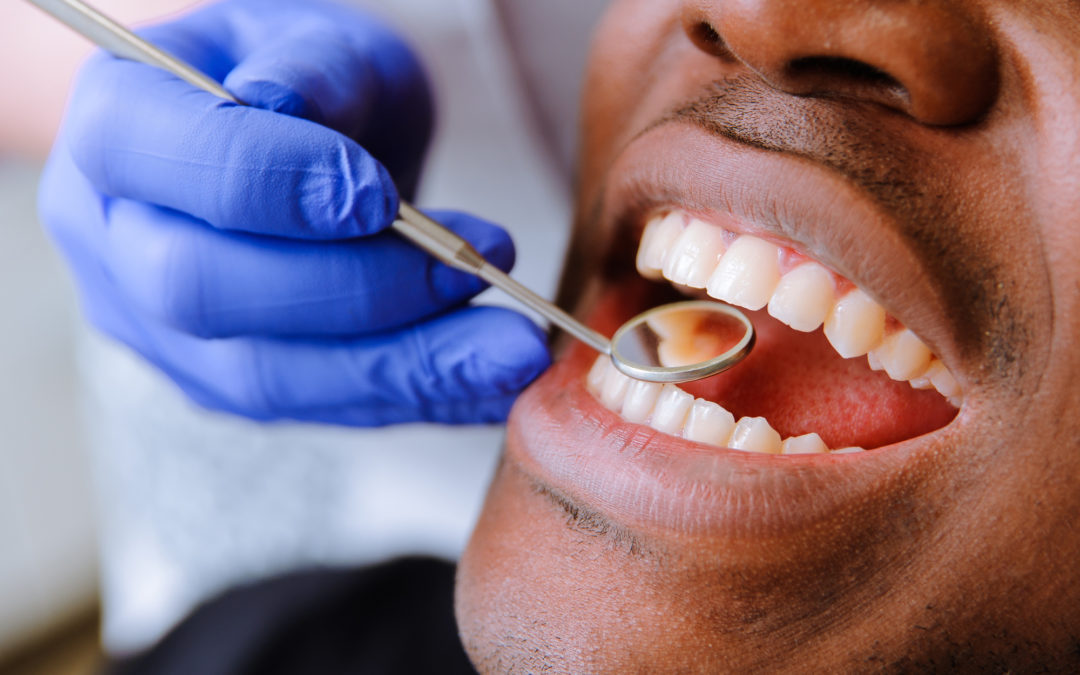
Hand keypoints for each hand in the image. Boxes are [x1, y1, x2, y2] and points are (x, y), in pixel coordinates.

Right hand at [39, 0, 549, 424]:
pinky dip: (416, 397)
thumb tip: (284, 107)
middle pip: (202, 290)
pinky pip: (320, 409)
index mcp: (114, 129)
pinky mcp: (227, 384)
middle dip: (355, 288)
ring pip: (268, 377)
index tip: (382, 194)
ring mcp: (161, 329)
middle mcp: (113, 242)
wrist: (302, 149)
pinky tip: (491, 382)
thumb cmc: (310, 81)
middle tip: (476, 265)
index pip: (165, 163)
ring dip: (406, 367)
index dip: (273, 184)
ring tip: (512, 350)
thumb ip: (309, 67)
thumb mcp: (319, 40)